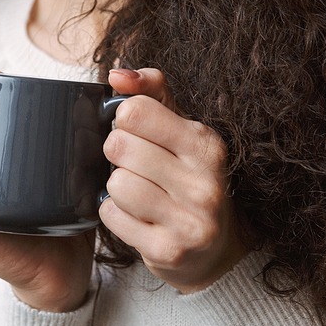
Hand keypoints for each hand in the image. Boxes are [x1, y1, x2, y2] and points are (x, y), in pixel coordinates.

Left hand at [100, 68, 243, 293]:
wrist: (213, 249)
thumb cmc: (189, 177)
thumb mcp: (181, 129)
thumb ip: (152, 92)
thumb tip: (117, 73)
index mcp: (208, 145)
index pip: (135, 112)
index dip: (124, 120)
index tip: (136, 131)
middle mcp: (206, 183)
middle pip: (120, 147)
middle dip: (117, 154)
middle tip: (132, 163)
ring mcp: (190, 221)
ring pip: (116, 184)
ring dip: (116, 186)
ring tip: (137, 191)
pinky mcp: (168, 251)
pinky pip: (112, 216)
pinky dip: (114, 214)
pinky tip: (136, 215)